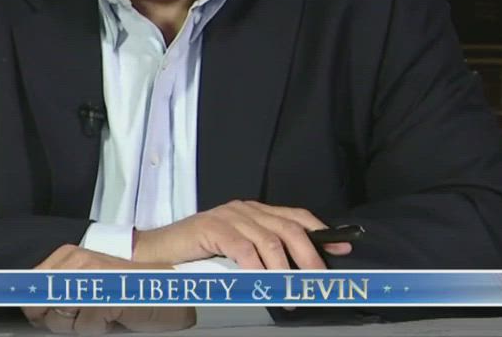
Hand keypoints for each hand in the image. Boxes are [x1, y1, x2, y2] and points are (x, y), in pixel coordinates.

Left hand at [23, 245, 195, 334]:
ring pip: (61, 320)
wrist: (166, 289)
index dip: (31, 304)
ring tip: (101, 312)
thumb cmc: (127, 289)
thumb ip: (59, 293)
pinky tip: (112, 315)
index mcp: (68, 256)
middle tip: (82, 314)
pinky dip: (98, 327)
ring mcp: (89, 276)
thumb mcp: (87, 285)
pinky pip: (84, 326)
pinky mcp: (103, 295)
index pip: (32, 284)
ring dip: (79, 325)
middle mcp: (76, 261)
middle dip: (57, 319)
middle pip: (41, 307)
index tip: (31, 313)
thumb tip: (30, 309)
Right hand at [132, 200, 352, 269]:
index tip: (342, 248)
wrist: (158, 251)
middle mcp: (245, 209)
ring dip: (284, 270)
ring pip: (270, 240)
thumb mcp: (239, 251)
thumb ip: (264, 253)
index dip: (321, 232)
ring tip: (290, 292)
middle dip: (309, 255)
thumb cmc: (199, 254)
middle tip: (317, 280)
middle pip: (289, 227)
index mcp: (255, 211)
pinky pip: (243, 248)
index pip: (296, 216)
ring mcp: (229, 216)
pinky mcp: (212, 228)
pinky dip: (256, 267)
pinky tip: (261, 281)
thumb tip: (298, 270)